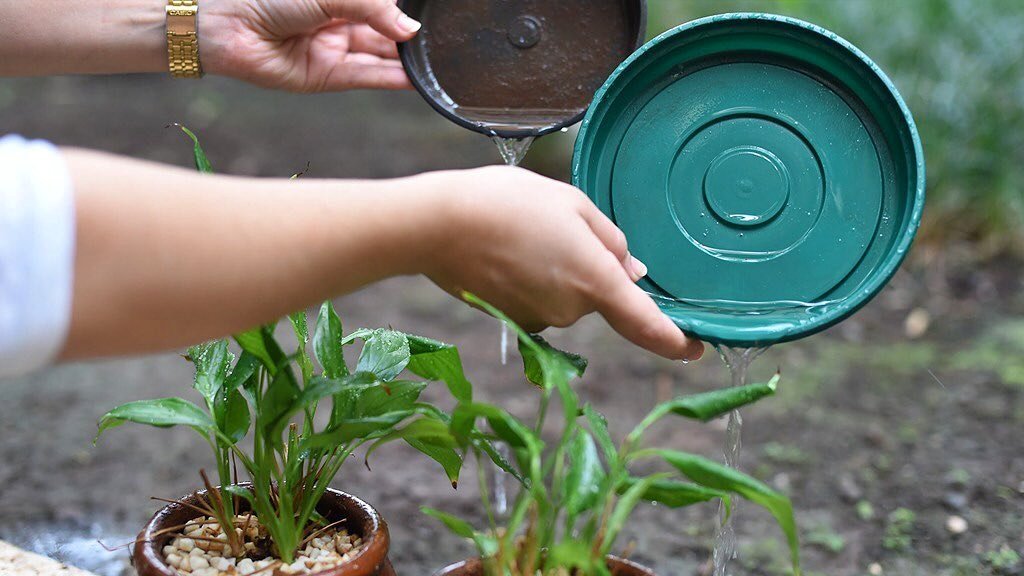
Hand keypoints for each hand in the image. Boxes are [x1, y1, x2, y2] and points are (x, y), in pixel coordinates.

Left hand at [201, 0, 419, 91]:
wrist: (227, 25)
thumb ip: (373, 9)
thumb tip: (410, 30)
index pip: (382, 4)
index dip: (404, 11)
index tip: (431, 19)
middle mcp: (339, 20)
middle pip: (385, 30)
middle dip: (409, 36)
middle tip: (439, 41)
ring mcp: (335, 48)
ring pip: (379, 55)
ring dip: (405, 60)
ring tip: (433, 62)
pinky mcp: (328, 76)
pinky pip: (366, 77)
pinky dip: (390, 77)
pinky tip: (413, 77)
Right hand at [418, 166, 704, 361]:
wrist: (436, 225)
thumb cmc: (507, 203)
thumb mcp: (571, 203)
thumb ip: (610, 239)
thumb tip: (633, 270)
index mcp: (595, 280)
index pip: (647, 324)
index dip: (676, 341)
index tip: (697, 348)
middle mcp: (570, 311)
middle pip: (597, 295)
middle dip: (586, 267)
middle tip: (554, 225)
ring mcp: (538, 320)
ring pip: (565, 297)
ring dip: (555, 270)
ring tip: (522, 232)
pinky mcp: (512, 320)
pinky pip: (536, 301)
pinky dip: (530, 280)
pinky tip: (505, 251)